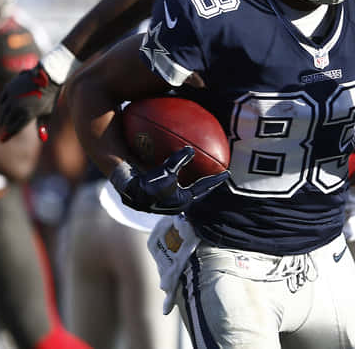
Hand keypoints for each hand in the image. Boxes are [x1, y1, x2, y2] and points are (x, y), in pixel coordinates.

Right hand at [0, 63, 60, 140]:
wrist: (47, 78)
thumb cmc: (49, 97)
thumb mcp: (47, 113)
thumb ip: (43, 126)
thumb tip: (42, 139)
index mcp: (27, 115)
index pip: (14, 129)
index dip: (8, 135)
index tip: (3, 140)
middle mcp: (17, 108)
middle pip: (6, 121)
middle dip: (4, 127)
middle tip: (3, 132)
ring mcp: (12, 98)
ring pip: (3, 111)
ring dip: (2, 117)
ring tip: (3, 121)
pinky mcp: (8, 89)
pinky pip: (1, 100)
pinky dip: (2, 106)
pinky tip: (4, 109)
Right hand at [110, 147, 229, 214]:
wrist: (127, 190)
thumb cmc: (148, 182)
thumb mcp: (166, 170)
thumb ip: (179, 160)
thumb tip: (191, 149)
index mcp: (183, 201)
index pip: (204, 188)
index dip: (216, 180)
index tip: (227, 173)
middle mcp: (177, 204)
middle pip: (197, 192)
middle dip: (206, 184)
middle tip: (217, 175)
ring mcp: (168, 202)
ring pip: (186, 191)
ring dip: (193, 183)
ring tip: (199, 174)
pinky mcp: (159, 198)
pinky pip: (175, 188)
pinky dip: (180, 180)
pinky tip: (178, 172)